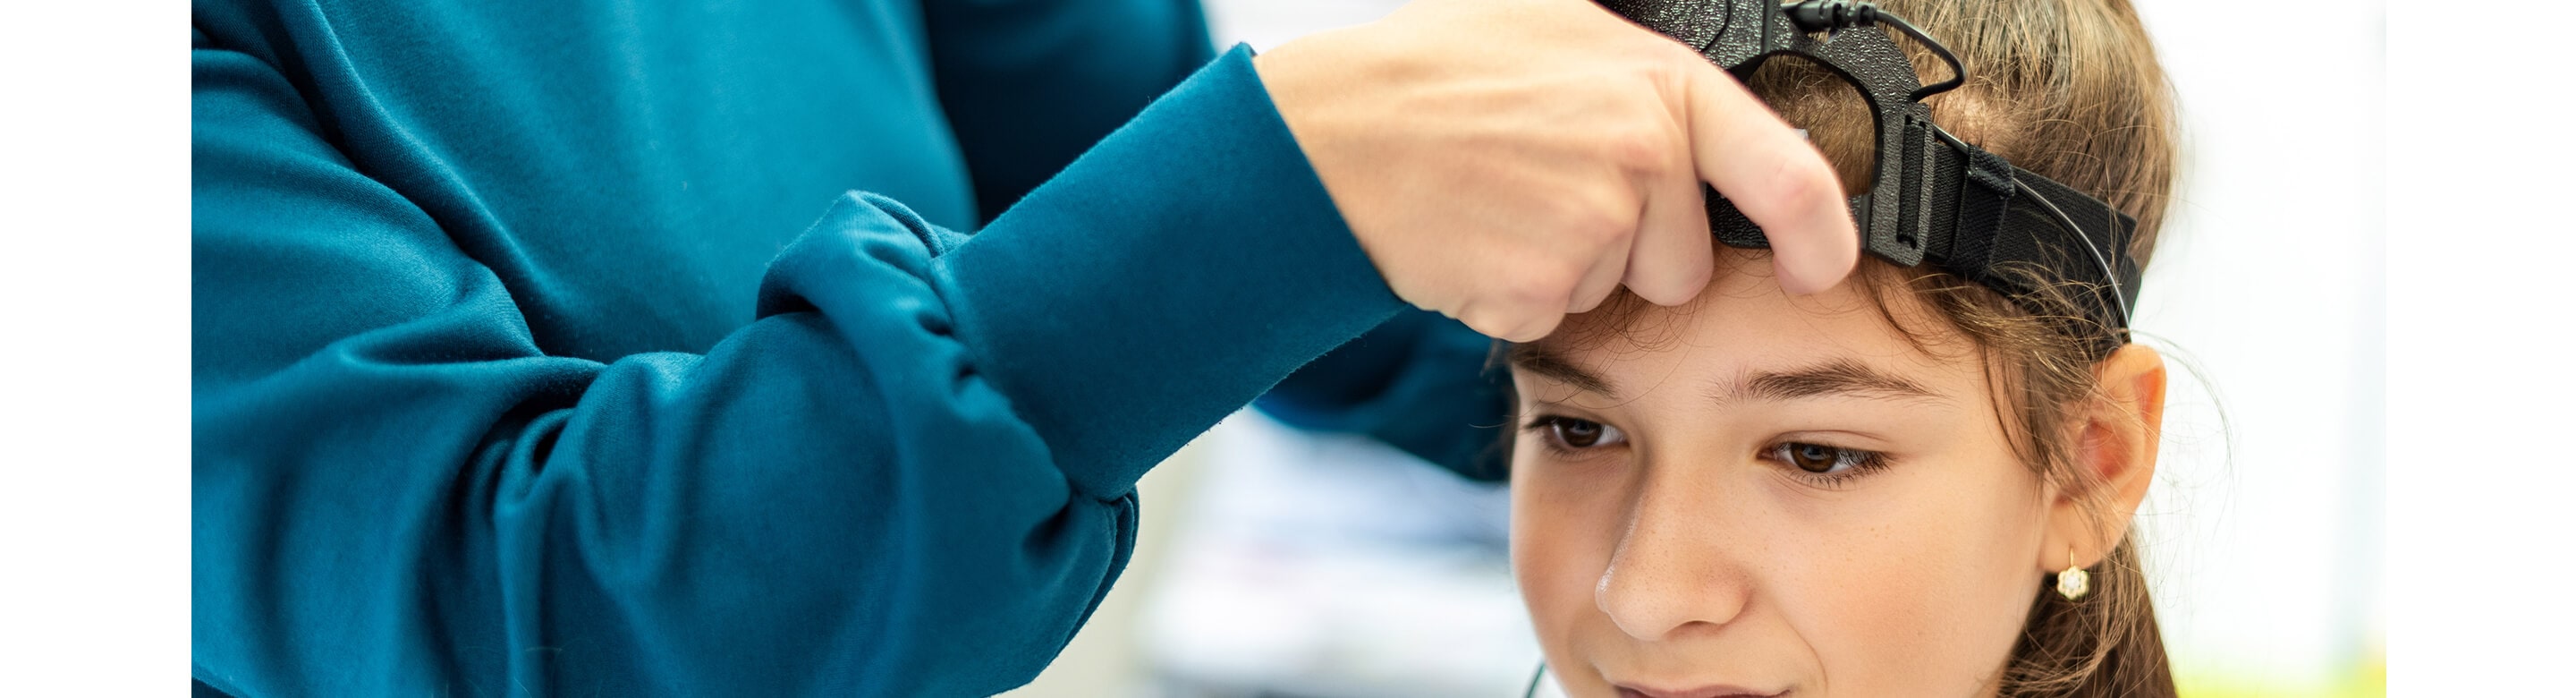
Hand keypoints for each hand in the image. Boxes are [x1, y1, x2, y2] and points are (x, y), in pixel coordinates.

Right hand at [1254, 0, 1856, 341]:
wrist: (1327, 134)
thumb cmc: (1431, 73)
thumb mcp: (1556, 30)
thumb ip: (1644, 79)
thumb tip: (1705, 121)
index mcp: (1659, 85)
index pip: (1788, 176)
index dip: (1820, 236)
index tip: (1820, 268)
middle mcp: (1640, 155)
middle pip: (1681, 259)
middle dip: (1630, 250)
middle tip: (1543, 188)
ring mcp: (1590, 226)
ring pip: (1610, 289)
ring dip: (1562, 266)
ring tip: (1495, 200)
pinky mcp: (1538, 288)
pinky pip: (1550, 315)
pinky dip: (1511, 292)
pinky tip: (1471, 236)